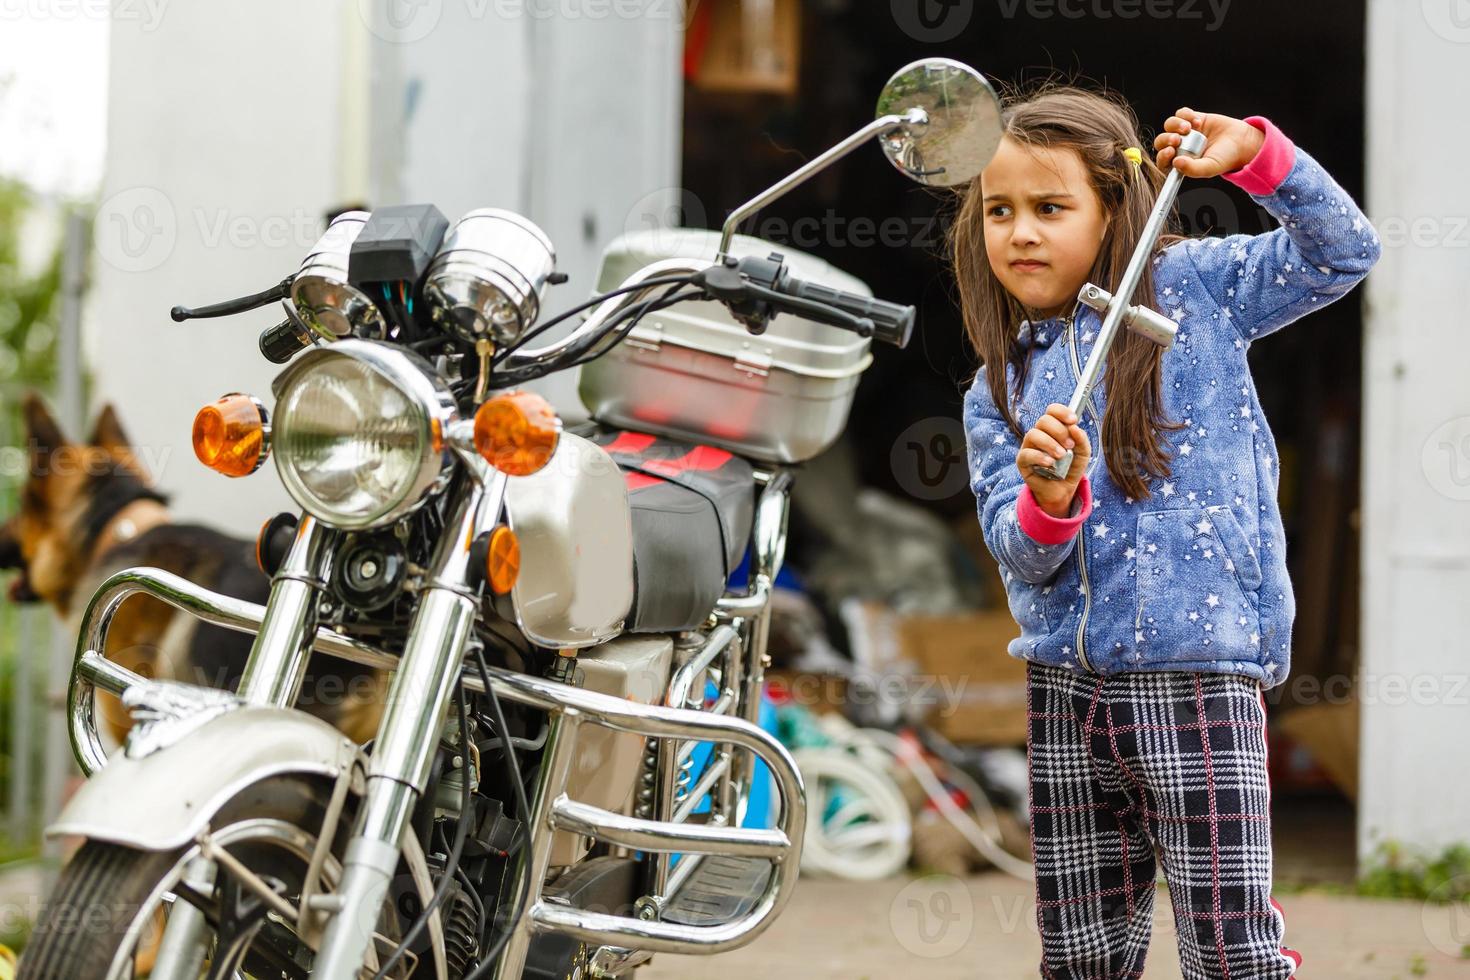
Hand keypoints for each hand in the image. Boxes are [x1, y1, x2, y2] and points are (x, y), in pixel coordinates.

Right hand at [1016, 403, 1091, 517]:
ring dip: (1050, 444)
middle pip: (1043, 420)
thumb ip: (1082, 440)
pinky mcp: (1023, 461)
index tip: (1073, 421)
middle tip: (1070, 445)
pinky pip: (1027, 453)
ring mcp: (1029, 447)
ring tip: (1061, 456)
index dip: (1061, 412)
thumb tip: (1075, 427)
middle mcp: (1039, 434)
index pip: (1052, 411)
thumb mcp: (1083, 453)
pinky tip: (1050, 463)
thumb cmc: (1071, 468)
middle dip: (1059, 431)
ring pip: (1033, 434)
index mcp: (1053, 428)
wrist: (1063, 490)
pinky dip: (1040, 457)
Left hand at [1152, 106, 1266, 177]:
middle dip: (1166, 139)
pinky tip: (1198, 121)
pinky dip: (1186, 115)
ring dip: (1176, 125)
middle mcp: (1180, 147)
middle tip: (1178, 139)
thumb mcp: (1209, 167)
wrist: (1241, 142)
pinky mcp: (1192, 118)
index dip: (1162, 156)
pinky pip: (1181, 113)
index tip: (1170, 152)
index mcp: (1180, 162)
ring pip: (1169, 125)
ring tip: (1190, 128)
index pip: (1162, 160)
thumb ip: (1192, 169)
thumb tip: (1175, 163)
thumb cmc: (1225, 158)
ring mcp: (1185, 132)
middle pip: (1161, 141)